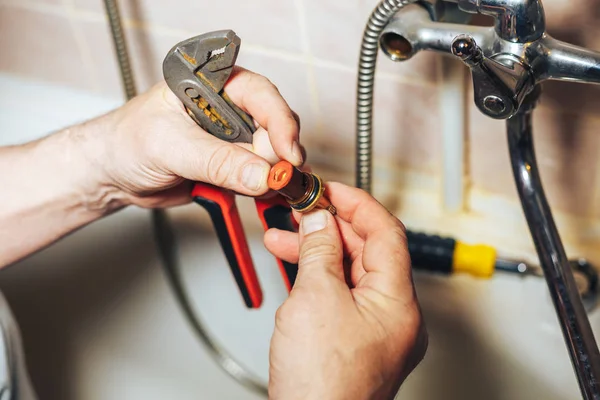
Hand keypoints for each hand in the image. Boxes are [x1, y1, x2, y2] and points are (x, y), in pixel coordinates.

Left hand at [82, 66, 301, 209]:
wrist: (113, 173)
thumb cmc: (127, 141)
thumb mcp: (170, 147)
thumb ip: (217, 161)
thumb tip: (260, 174)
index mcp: (213, 85)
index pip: (260, 94)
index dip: (280, 121)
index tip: (287, 152)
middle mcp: (229, 107)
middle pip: (274, 127)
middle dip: (275, 156)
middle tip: (270, 180)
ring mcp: (233, 137)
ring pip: (272, 154)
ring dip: (270, 175)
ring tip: (257, 189)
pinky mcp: (233, 163)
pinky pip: (261, 175)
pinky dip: (263, 188)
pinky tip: (256, 193)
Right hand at [264, 183, 426, 399]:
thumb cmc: (322, 386)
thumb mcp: (315, 299)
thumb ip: (320, 251)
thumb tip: (318, 222)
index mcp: (398, 302)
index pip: (386, 232)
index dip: (356, 204)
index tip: (331, 190)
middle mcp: (396, 317)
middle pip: (369, 252)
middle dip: (331, 228)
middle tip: (302, 212)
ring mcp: (378, 331)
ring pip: (352, 275)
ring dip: (319, 253)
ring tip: (284, 239)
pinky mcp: (358, 343)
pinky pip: (344, 298)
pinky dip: (320, 280)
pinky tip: (297, 270)